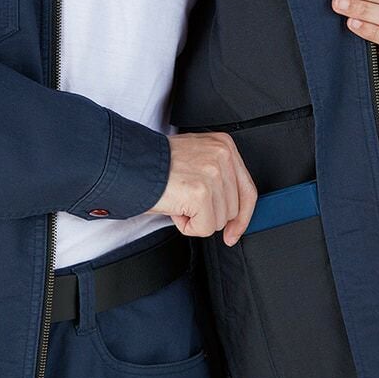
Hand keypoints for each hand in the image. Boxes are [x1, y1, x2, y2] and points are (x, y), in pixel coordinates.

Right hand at [146, 132, 257, 246]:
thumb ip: (220, 178)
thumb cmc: (157, 165)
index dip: (243, 217)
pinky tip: (176, 208)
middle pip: (234, 209)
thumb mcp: (197, 160)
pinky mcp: (201, 193)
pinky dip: (188, 226)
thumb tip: (234, 214)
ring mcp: (213, 174)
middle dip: (210, 214)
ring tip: (179, 199)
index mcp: (224, 145)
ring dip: (196, 218)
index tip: (234, 231)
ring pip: (220, 221)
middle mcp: (222, 156)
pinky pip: (205, 228)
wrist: (130, 165)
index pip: (248, 189)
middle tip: (186, 199)